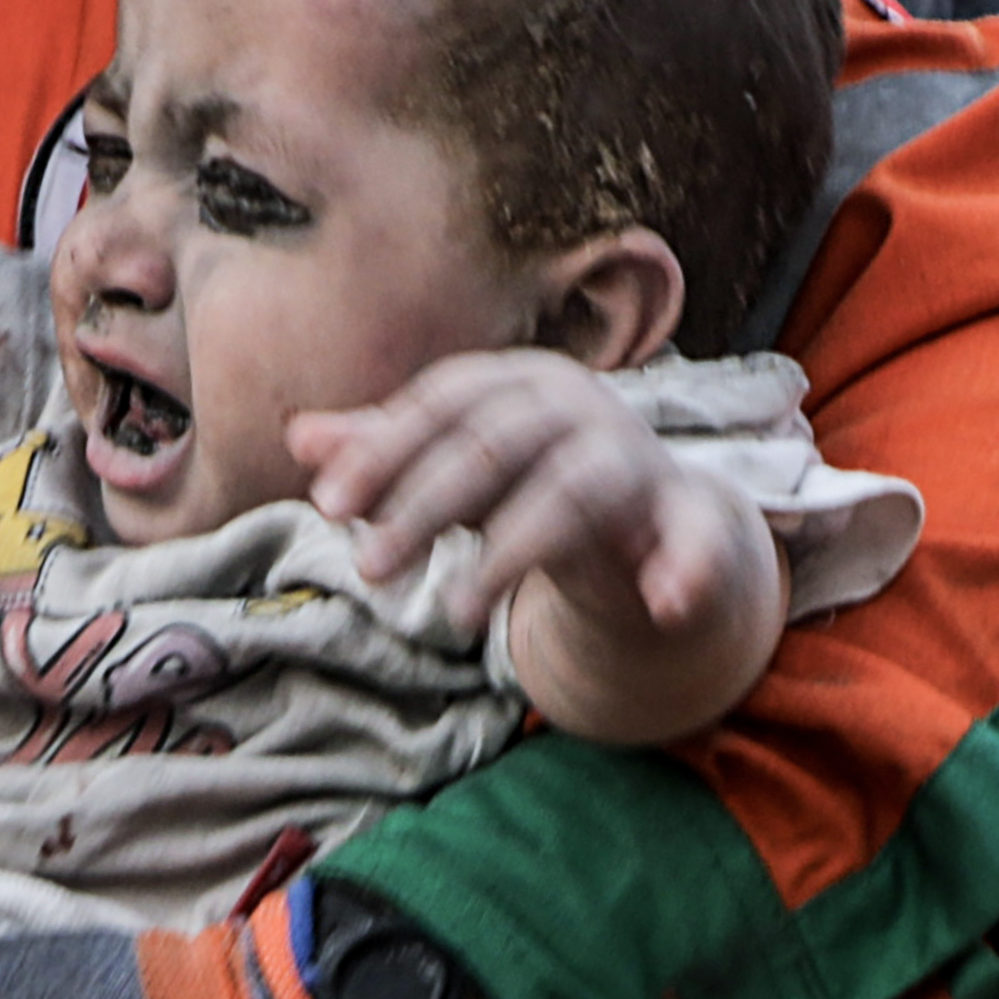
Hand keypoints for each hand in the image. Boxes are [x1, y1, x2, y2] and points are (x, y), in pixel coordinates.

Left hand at [289, 349, 741, 632]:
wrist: (651, 517)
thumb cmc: (528, 479)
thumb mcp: (455, 466)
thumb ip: (385, 451)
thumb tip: (300, 437)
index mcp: (517, 383)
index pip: (440, 406)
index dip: (382, 452)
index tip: (326, 504)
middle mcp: (579, 407)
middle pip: (492, 449)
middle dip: (425, 507)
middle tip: (367, 570)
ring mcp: (637, 458)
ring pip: (571, 495)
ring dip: (512, 552)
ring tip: (458, 615)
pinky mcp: (689, 516)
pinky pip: (697, 535)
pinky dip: (686, 567)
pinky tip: (665, 603)